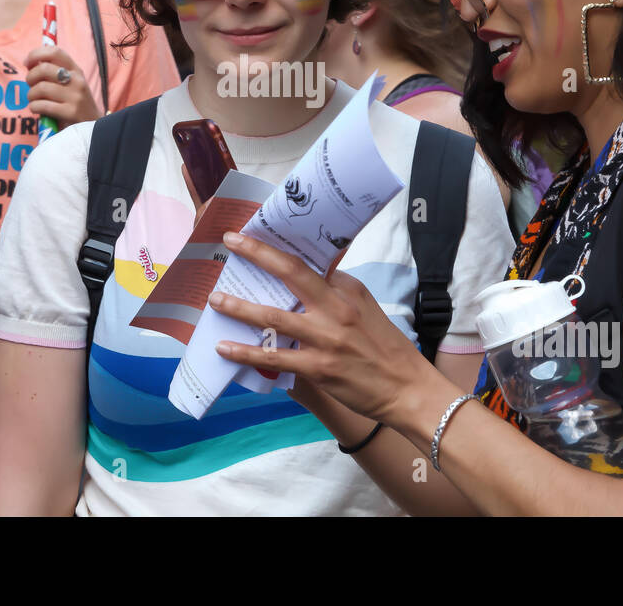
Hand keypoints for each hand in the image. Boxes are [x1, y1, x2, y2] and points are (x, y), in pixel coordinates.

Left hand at [24, 45, 101, 127]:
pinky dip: (34, 107)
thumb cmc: (75, 104)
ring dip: (31, 95)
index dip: (36, 54)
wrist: (93, 127)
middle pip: (44, 68)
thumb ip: (54, 73)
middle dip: (30, 77)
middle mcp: (77, 80)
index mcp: (76, 70)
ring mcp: (76, 96)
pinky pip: (42, 105)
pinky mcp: (71, 112)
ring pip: (41, 88)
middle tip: (31, 86)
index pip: (54, 51)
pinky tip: (37, 110)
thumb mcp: (70, 84)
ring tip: (34, 100)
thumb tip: (31, 63)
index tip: (27, 63)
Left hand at [209, 231, 436, 424]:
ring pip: (273, 317)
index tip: (257, 234)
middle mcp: (334, 309)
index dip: (280, 246)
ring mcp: (324, 339)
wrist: (406, 388)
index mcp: (346, 290)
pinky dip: (245, 353)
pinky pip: (273, 357)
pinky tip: (224, 348)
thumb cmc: (385, 346)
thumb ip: (337, 287)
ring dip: (239, 307)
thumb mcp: (365, 306)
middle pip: (290, 273)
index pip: (309, 261)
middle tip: (231, 242)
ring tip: (215, 300)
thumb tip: (316, 270)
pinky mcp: (317, 368)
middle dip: (257, 253)